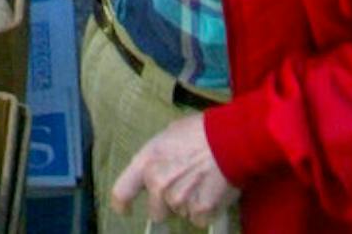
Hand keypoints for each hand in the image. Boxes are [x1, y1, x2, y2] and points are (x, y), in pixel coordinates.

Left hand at [113, 116, 233, 218]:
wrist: (229, 139)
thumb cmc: (200, 132)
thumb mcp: (168, 135)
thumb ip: (156, 157)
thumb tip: (155, 168)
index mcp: (147, 161)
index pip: (121, 192)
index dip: (122, 204)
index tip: (126, 209)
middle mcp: (158, 183)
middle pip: (156, 212)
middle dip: (167, 204)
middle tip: (183, 185)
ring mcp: (179, 200)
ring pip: (180, 213)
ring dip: (188, 203)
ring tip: (201, 181)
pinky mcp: (199, 211)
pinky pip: (198, 219)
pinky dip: (204, 210)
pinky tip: (211, 190)